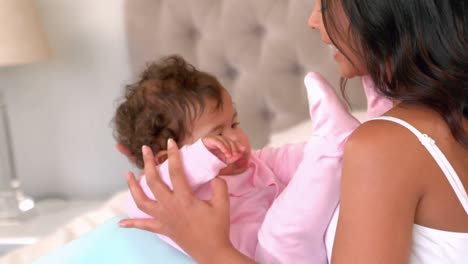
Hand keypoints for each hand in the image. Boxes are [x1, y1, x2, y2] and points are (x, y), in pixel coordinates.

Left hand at [119, 139, 250, 262]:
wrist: (212, 251)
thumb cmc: (217, 227)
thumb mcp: (223, 204)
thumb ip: (219, 186)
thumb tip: (213, 177)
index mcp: (184, 199)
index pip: (176, 172)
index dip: (173, 155)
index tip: (171, 142)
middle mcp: (169, 206)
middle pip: (153, 181)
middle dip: (148, 163)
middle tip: (145, 150)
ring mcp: (163, 218)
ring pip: (142, 201)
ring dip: (133, 187)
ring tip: (128, 175)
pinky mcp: (162, 228)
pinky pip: (144, 226)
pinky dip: (131, 224)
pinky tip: (121, 224)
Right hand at [202, 136, 245, 163]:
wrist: (198, 163)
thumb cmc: (210, 162)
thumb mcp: (224, 161)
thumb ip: (232, 158)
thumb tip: (241, 154)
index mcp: (222, 144)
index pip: (232, 142)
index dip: (238, 145)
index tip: (243, 149)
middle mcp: (218, 140)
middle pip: (229, 140)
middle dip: (234, 147)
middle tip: (236, 154)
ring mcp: (213, 138)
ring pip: (224, 140)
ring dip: (229, 148)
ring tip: (230, 155)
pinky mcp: (208, 139)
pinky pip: (218, 141)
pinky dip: (223, 147)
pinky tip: (226, 152)